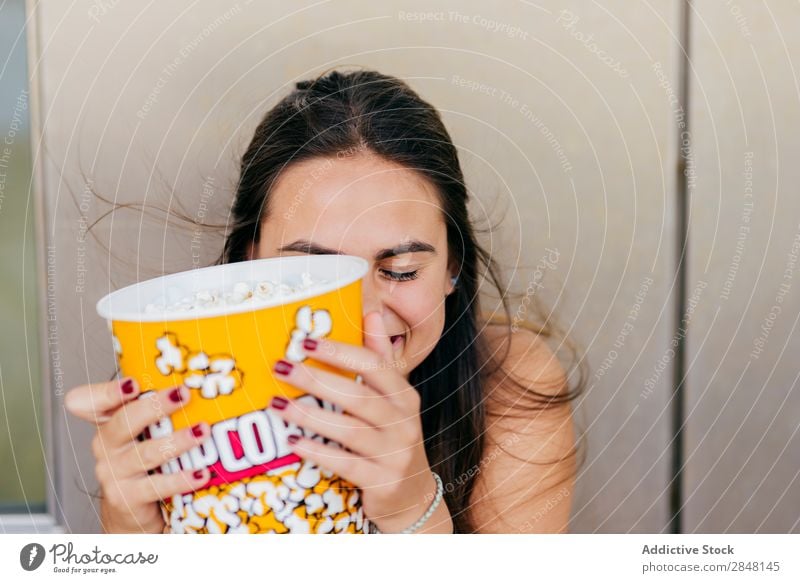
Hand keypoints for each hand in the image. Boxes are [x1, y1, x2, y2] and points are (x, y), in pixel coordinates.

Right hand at [64, 379, 211, 532]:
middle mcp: (105, 445)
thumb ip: (162, 409)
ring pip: (146, 453)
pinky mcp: (126, 498)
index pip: (89, 401)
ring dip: (177, 441)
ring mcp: (113, 473)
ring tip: (202, 431)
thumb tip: (205, 385)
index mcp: (108, 422)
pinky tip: (201, 473)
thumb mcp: (146, 432)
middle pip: (124, 421)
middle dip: (155, 406)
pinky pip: (157, 486)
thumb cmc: (146, 463)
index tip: (133, 384)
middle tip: (184, 394)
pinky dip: (181, 479)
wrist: (133, 512)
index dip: (108, 392)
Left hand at [269, 311, 450, 532]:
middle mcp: (404, 422)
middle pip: (358, 396)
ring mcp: (395, 454)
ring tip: (277, 404)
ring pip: (349, 430)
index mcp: (405, 396)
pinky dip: (318, 451)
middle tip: (281, 367)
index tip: (305, 342)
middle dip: (317, 380)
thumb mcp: (394, 398)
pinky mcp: (383, 482)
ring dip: (310, 415)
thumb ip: (380, 358)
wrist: (412, 496)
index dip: (339, 352)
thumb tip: (371, 313)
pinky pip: (345, 464)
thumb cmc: (393, 437)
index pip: (373, 366)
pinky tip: (293, 442)